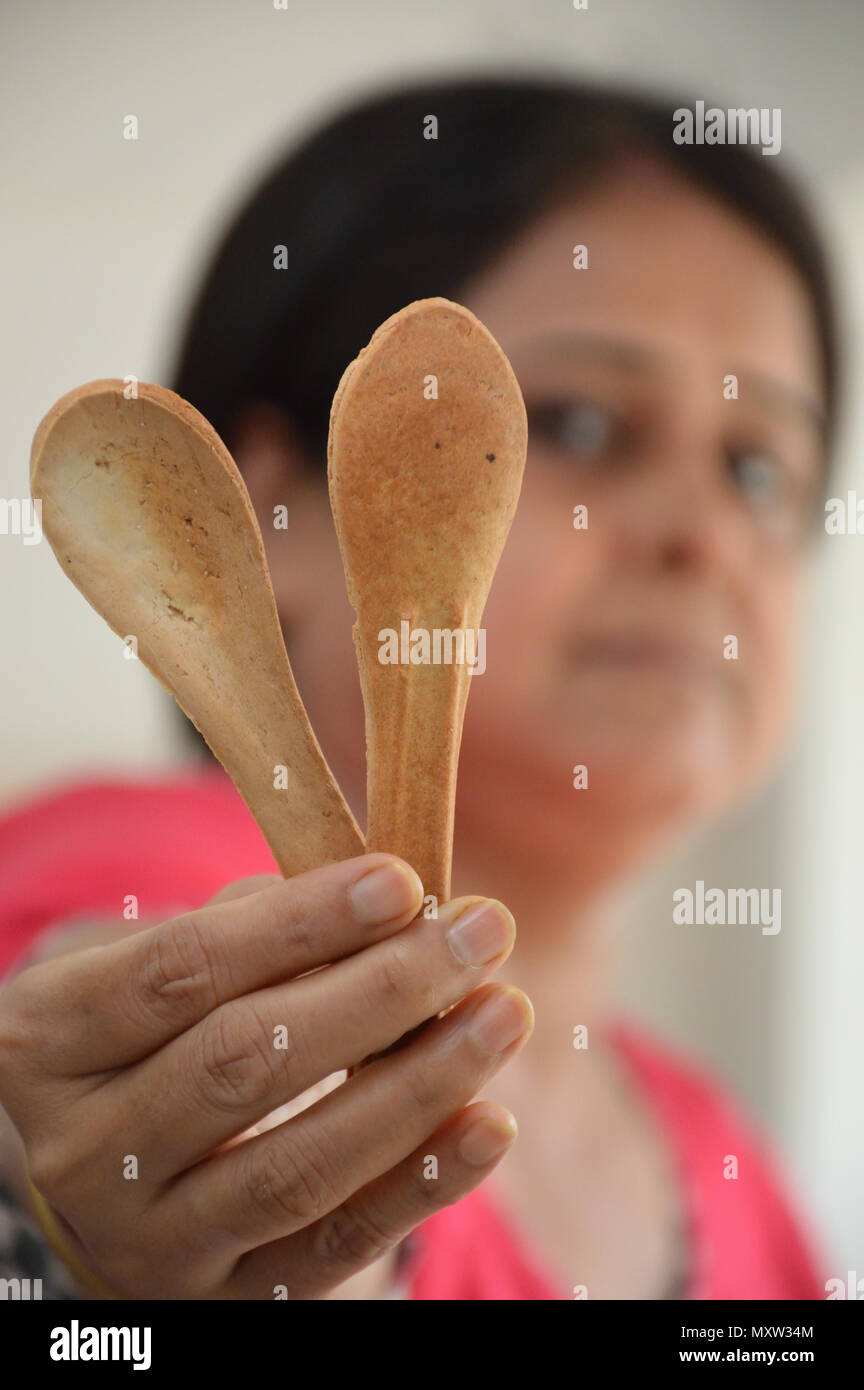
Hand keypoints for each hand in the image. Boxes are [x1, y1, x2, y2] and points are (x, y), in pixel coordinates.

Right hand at [0, 854, 531, 1298]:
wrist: (109, 1175)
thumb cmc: (154, 1036)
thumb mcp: (160, 967)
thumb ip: (252, 927)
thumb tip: (388, 903)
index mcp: (48, 1041)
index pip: (182, 969)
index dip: (299, 922)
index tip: (402, 880)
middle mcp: (81, 1151)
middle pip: (243, 1060)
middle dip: (380, 990)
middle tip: (479, 932)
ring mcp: (148, 1239)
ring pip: (296, 1162)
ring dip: (418, 1083)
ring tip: (503, 1013)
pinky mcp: (221, 1301)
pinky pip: (333, 1244)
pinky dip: (419, 1183)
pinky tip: (488, 1122)